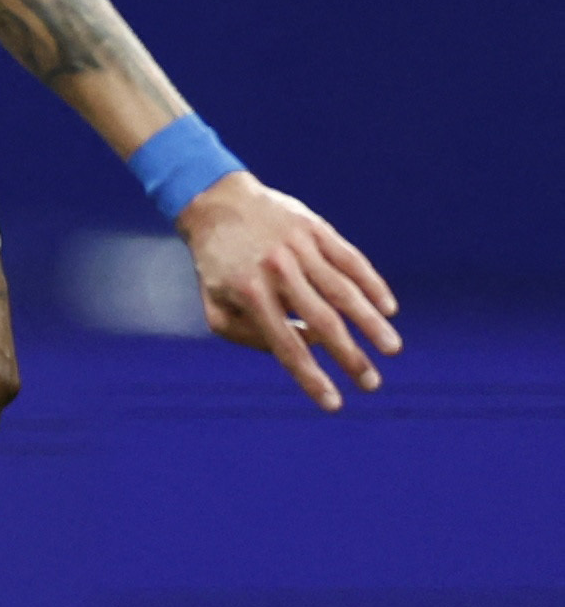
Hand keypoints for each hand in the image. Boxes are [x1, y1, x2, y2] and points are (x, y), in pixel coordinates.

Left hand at [178, 170, 399, 410]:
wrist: (215, 202)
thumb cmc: (216, 265)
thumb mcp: (214, 305)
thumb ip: (248, 335)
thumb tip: (302, 345)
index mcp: (249, 294)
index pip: (286, 347)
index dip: (312, 378)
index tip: (334, 404)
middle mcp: (277, 270)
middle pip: (323, 322)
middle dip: (351, 357)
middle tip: (372, 384)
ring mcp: (299, 248)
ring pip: (344, 290)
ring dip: (372, 323)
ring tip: (392, 350)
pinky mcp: (316, 229)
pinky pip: (351, 260)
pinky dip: (372, 284)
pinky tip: (388, 308)